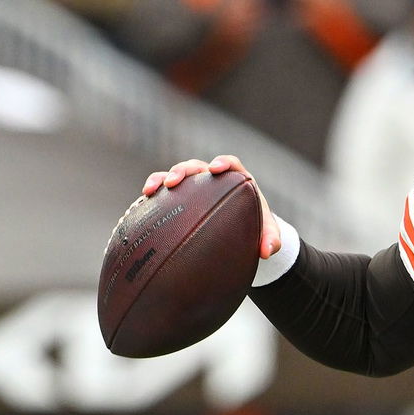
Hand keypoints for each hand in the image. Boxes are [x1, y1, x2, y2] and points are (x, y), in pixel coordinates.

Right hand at [142, 155, 280, 258]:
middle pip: (196, 167)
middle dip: (184, 170)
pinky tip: (142, 203)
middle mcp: (212, 179)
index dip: (223, 163)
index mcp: (236, 179)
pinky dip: (153, 195)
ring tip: (152, 189)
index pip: (230, 163)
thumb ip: (271, 239)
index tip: (216, 169)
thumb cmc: (255, 227)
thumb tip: (268, 252)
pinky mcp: (179, 198)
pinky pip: (163, 193)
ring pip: (175, 177)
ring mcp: (193, 187)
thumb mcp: (266, 233)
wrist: (240, 231)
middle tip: (175, 181)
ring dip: (162, 179)